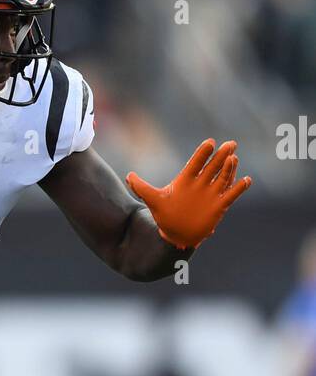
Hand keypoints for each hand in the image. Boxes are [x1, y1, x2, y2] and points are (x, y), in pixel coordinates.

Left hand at [126, 140, 251, 249]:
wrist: (176, 233)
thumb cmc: (165, 214)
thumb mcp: (152, 200)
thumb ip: (141, 187)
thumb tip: (128, 176)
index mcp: (187, 179)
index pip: (196, 162)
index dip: (203, 153)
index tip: (210, 142)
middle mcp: (201, 183)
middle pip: (213, 166)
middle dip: (222, 155)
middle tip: (230, 143)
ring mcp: (211, 193)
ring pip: (223, 178)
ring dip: (230, 169)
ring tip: (234, 159)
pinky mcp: (219, 206)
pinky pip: (231, 195)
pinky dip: (239, 188)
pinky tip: (247, 180)